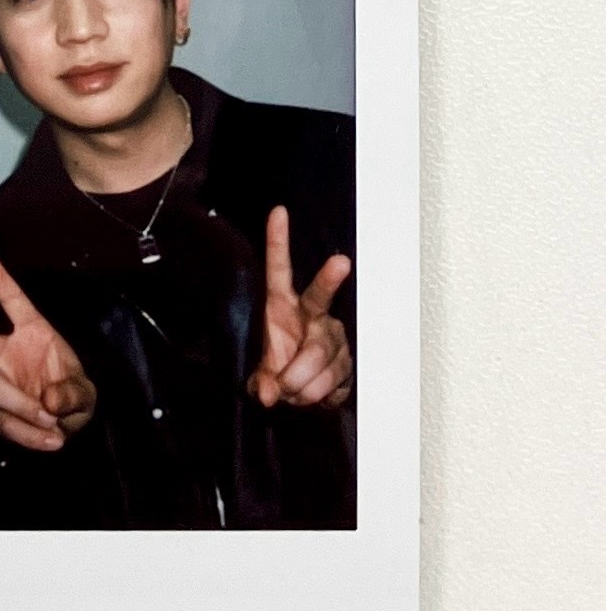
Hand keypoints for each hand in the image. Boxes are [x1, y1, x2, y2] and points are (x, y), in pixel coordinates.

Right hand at [0, 247, 95, 451]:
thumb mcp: (85, 392)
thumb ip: (73, 394)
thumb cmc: (73, 395)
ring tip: (55, 427)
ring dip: (23, 411)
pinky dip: (26, 434)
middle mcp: (6, 351)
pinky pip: (0, 421)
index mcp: (33, 331)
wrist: (67, 427)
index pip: (13, 300)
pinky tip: (49, 439)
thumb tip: (49, 403)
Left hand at [248, 206, 352, 407]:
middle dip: (330, 278)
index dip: (278, 241)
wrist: (303, 397)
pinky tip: (312, 396)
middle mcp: (312, 316)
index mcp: (283, 306)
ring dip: (301, 383)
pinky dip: (318, 396)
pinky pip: (334, 381)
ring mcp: (334, 338)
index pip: (279, 270)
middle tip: (340, 262)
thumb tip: (267, 393)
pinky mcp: (350, 363)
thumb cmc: (279, 369)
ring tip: (291, 391)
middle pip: (320, 297)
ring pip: (320, 356)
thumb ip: (260, 381)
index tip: (278, 212)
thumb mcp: (260, 374)